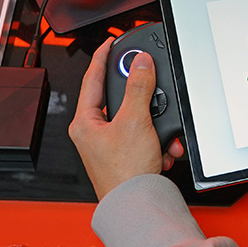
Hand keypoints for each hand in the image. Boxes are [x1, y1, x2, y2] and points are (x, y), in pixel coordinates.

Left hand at [69, 38, 184, 199]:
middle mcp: (95, 132)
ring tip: (162, 135)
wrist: (137, 204)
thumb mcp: (134, 121)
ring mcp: (112, 145)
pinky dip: (160, 141)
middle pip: (122, 98)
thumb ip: (138, 87)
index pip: (93, 78)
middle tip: (153, 88)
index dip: (104, 56)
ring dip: (157, 125)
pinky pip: (148, 136)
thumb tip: (140, 63)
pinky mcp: (130, 155)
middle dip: (145, 99)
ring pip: (139, 119)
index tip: (112, 42)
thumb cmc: (123, 173)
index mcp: (85, 121)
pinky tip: (162, 150)